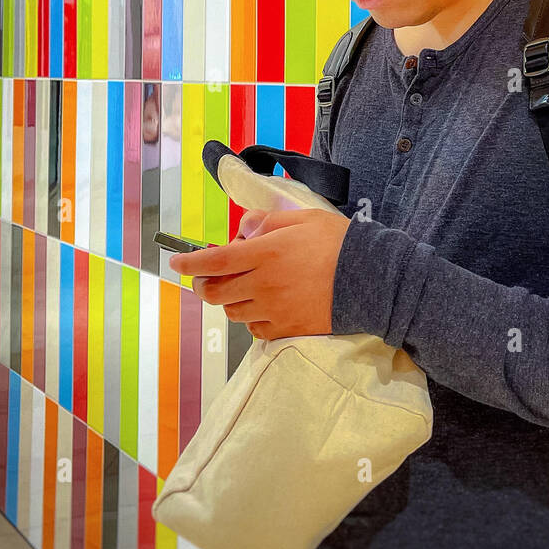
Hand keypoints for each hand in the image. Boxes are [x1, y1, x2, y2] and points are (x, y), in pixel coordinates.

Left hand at [167, 208, 352, 339]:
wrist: (371, 278)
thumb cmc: (337, 243)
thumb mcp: (301, 218)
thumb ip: (265, 222)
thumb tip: (241, 231)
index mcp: (264, 253)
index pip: (214, 262)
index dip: (190, 264)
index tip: (176, 263)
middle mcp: (263, 284)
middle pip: (214, 292)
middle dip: (203, 285)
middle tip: (207, 278)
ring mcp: (274, 310)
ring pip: (232, 312)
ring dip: (230, 300)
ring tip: (245, 288)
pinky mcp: (287, 330)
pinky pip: (255, 329)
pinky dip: (252, 318)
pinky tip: (265, 306)